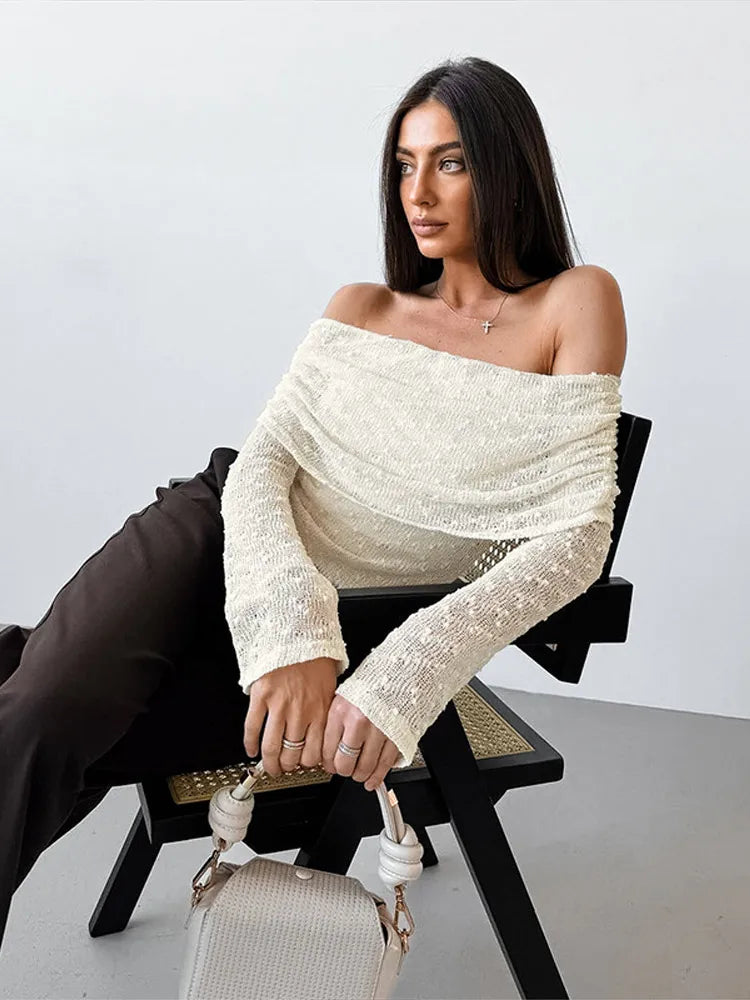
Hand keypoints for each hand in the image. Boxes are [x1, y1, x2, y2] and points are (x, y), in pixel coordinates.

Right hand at [243, 656, 338, 776]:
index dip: (307, 765)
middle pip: (292, 754)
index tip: (303, 767)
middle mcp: (300, 711)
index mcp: (320, 711)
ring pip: (272, 746)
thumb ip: (325, 712)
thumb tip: (323, 733)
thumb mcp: (330, 687)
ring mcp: (279, 705)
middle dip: (287, 767)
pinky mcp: (261, 696)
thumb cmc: (315, 657)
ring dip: (269, 762)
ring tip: (268, 766)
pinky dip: (250, 743)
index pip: (314, 752)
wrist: (298, 633)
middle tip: (283, 769)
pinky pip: (252, 727)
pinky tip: (251, 749)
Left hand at [321, 693, 401, 791]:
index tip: (330, 765)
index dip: (328, 763)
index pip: (327, 750)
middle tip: (345, 770)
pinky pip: (385, 764)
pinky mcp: (396, 736)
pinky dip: (378, 776)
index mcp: (340, 711)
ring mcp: (378, 730)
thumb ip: (336, 722)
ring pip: (365, 767)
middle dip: (343, 771)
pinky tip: (373, 780)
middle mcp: (357, 722)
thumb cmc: (371, 684)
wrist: (399, 673)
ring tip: (359, 774)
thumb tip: (328, 749)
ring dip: (360, 775)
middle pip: (344, 763)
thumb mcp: (344, 697)